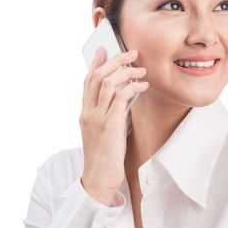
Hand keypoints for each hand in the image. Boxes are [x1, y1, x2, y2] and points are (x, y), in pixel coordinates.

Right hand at [79, 46, 148, 204]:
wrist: (99, 179)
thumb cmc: (105, 155)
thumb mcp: (106, 129)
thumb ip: (112, 111)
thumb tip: (128, 93)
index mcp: (85, 112)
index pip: (87, 81)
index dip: (95, 62)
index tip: (103, 49)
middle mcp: (88, 112)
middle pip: (98, 76)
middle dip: (115, 60)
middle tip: (131, 53)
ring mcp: (97, 118)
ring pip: (108, 83)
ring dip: (127, 72)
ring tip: (141, 70)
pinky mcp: (110, 126)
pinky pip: (121, 98)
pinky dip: (133, 88)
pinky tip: (143, 86)